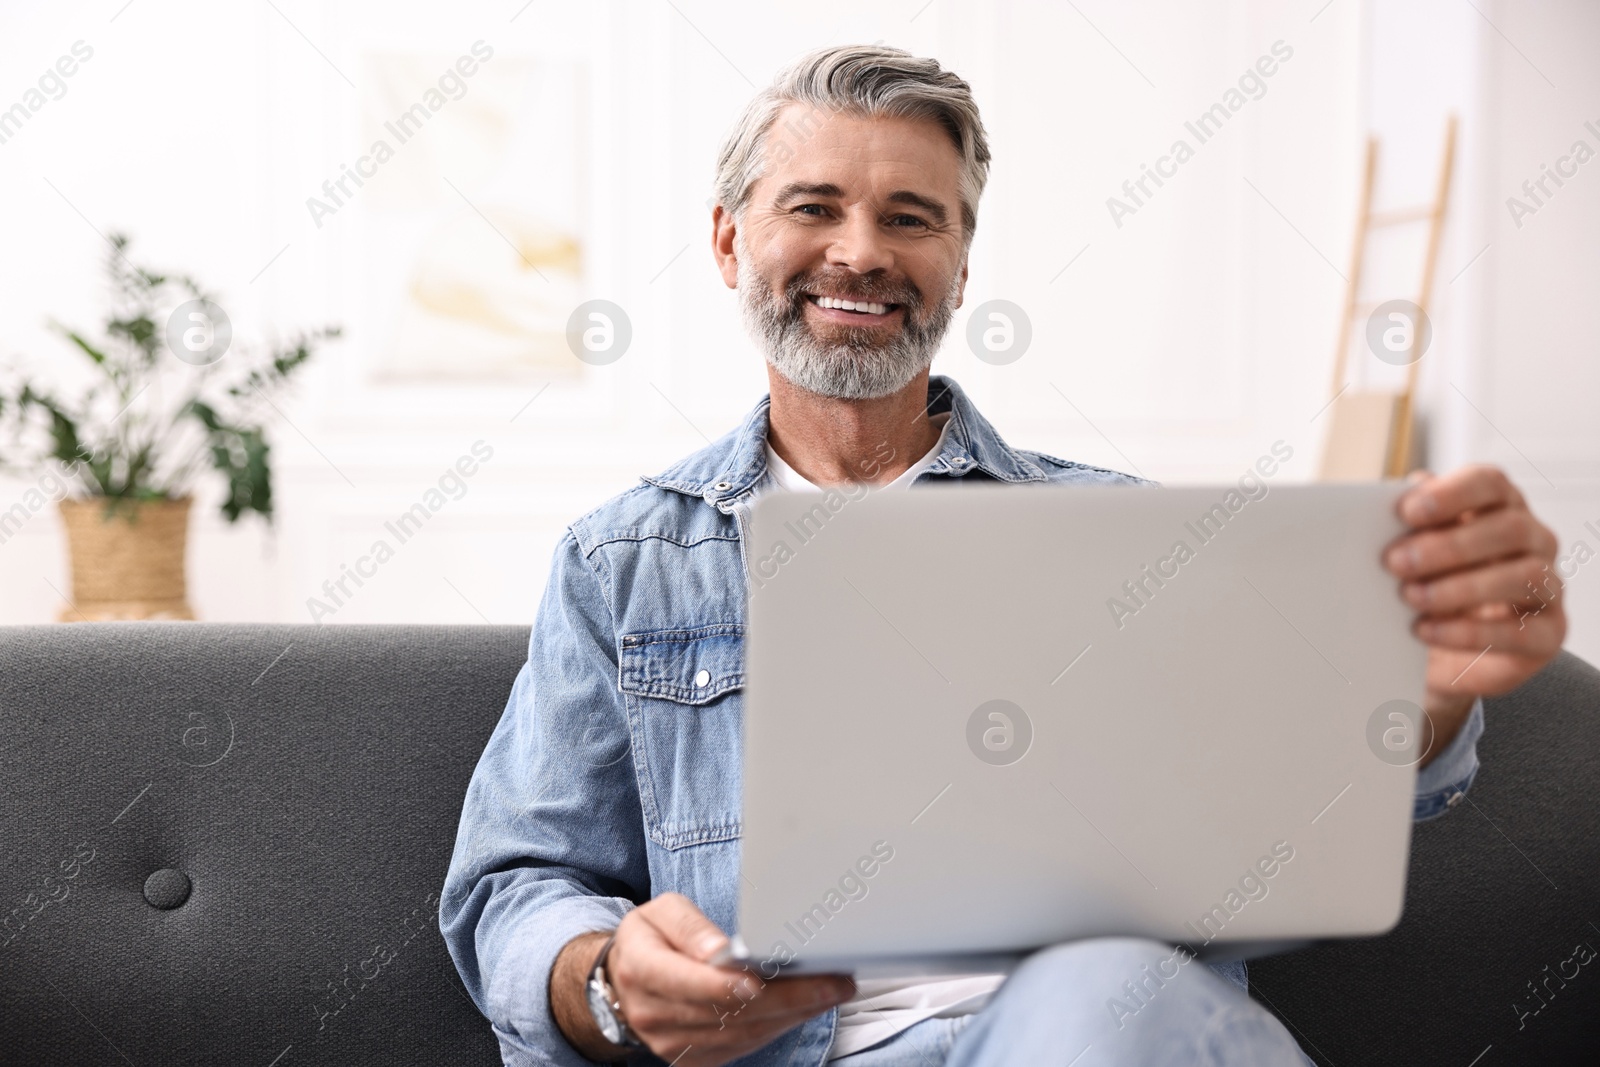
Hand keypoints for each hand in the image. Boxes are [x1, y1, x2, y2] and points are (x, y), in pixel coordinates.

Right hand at [552, 893, 853, 1065]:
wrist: (624, 983)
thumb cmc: (649, 939)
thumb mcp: (659, 913)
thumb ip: (689, 927)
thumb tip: (720, 948)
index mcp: (642, 970)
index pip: (686, 982)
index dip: (724, 985)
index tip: (760, 981)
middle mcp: (655, 1014)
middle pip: (727, 1013)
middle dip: (786, 999)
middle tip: (833, 982)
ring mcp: (673, 1043)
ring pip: (741, 1035)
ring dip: (792, 1016)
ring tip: (832, 992)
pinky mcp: (693, 1058)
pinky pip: (741, 1048)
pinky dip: (777, 1028)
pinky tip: (806, 1009)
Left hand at [1384, 465, 1566, 758]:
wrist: (1442, 653)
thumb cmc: (1427, 585)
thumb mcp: (1413, 553)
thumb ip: (1408, 527)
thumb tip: (1383, 505)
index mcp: (1499, 507)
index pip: (1490, 483)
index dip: (1451, 493)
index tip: (1406, 512)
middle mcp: (1534, 541)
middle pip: (1509, 528)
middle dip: (1449, 546)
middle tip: (1395, 562)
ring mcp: (1547, 586)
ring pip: (1524, 576)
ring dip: (1461, 587)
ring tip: (1411, 597)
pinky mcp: (1547, 633)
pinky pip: (1520, 631)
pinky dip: (1469, 632)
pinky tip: (1427, 631)